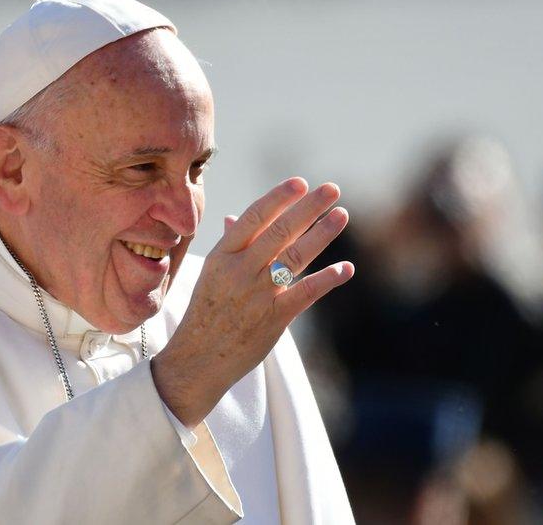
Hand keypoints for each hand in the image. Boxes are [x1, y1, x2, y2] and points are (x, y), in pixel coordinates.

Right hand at [151, 177, 353, 426]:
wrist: (196, 360)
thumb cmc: (205, 313)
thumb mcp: (210, 274)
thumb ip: (229, 245)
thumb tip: (234, 216)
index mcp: (222, 256)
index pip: (253, 217)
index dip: (278, 198)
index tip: (301, 182)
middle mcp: (240, 271)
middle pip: (280, 232)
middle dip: (309, 208)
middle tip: (333, 189)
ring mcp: (258, 295)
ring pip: (295, 257)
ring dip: (322, 235)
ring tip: (341, 216)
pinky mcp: (274, 319)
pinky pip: (305, 293)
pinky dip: (327, 279)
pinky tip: (345, 268)